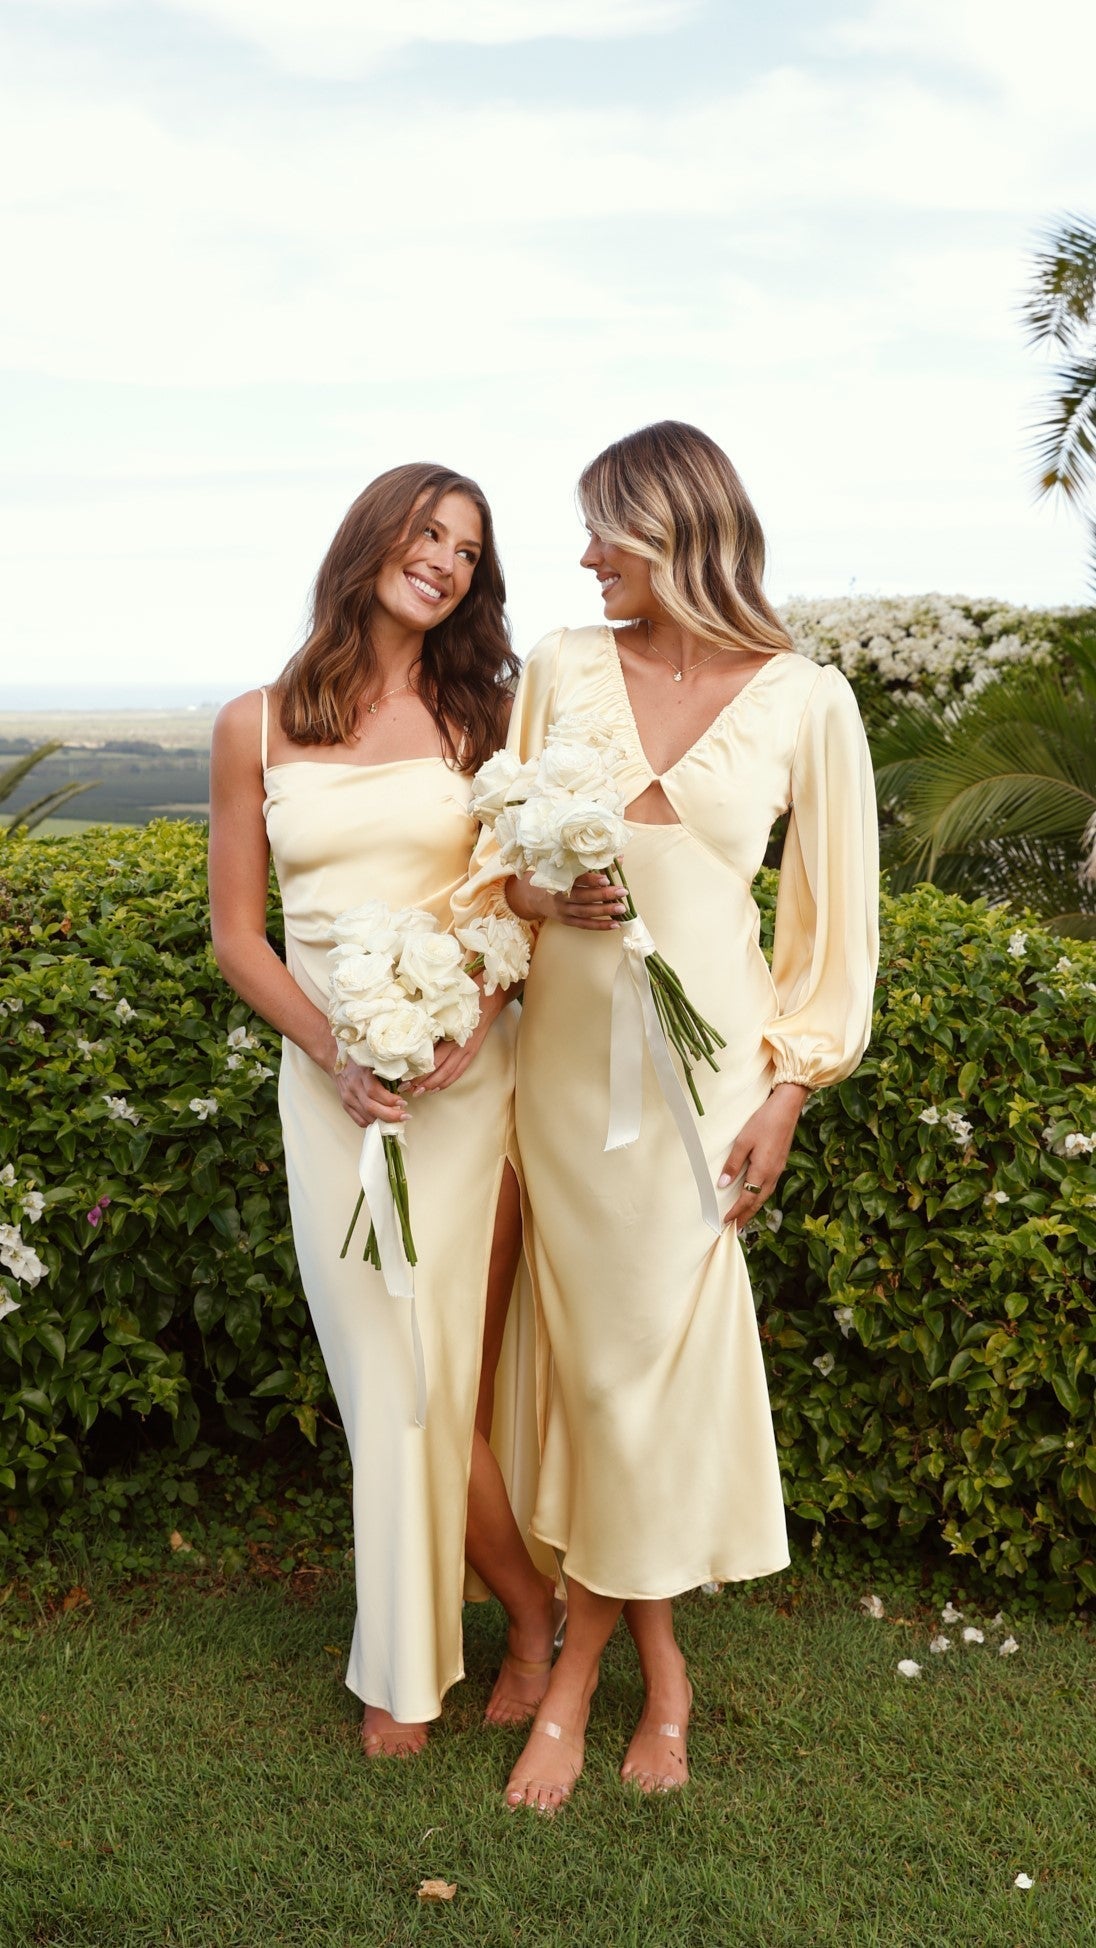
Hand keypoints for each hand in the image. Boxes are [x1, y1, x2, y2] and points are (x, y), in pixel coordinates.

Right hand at [332, 1058, 408, 1129]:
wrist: (336, 1062)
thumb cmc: (359, 1061)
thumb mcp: (374, 1061)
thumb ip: (388, 1073)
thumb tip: (406, 1086)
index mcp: (362, 1074)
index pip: (374, 1091)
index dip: (390, 1100)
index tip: (403, 1102)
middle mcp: (353, 1087)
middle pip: (371, 1107)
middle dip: (390, 1115)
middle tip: (404, 1116)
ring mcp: (348, 1098)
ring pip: (366, 1116)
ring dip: (383, 1121)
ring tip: (396, 1119)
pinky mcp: (345, 1105)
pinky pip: (359, 1120)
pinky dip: (372, 1123)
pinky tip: (382, 1121)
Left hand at [407, 986, 509, 1096]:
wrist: (488, 1001)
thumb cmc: (464, 1002)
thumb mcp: (445, 1011)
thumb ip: (432, 1026)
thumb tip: (413, 1039)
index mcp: (452, 1036)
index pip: (433, 1061)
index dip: (420, 1073)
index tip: (405, 1079)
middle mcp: (460, 1047)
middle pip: (440, 1071)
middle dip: (423, 1083)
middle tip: (407, 1090)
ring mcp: (467, 1051)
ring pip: (449, 1074)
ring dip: (434, 1086)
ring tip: (419, 1092)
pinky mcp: (472, 1053)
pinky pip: (459, 1072)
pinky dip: (447, 1082)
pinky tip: (437, 1088)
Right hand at [506, 870, 625, 930]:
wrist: (536, 897)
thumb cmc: (558, 879)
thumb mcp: (571, 869)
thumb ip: (595, 865)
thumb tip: (620, 858)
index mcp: (561, 879)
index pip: (577, 879)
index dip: (591, 879)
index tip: (606, 878)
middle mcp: (561, 895)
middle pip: (583, 896)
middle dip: (604, 895)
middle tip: (622, 891)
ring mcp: (564, 910)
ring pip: (585, 912)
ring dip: (605, 911)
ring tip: (622, 909)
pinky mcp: (567, 921)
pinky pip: (585, 925)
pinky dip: (600, 925)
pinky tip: (615, 924)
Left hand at [719, 1083, 807, 1227]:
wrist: (787, 1108)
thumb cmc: (764, 1122)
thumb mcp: (743, 1141)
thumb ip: (733, 1163)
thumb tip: (724, 1184)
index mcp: (762, 1171)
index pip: (747, 1199)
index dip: (736, 1212)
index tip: (726, 1222)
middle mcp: (773, 1174)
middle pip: (758, 1202)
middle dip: (746, 1216)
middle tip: (736, 1228)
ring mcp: (779, 1169)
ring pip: (765, 1195)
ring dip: (754, 1208)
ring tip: (744, 1217)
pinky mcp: (781, 1162)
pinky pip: (769, 1186)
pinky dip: (761, 1196)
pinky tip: (756, 1195)